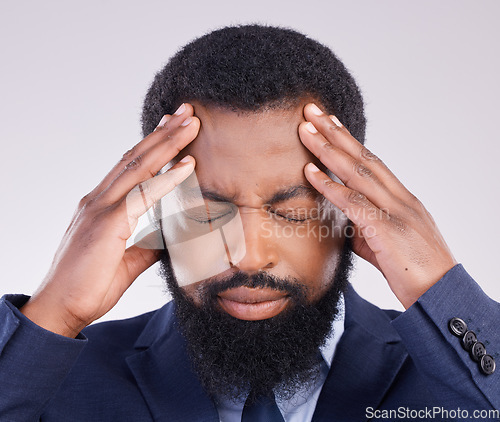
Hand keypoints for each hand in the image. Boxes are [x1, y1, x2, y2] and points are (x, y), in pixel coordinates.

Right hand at [20, 104, 199, 336]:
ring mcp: (100, 209)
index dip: (153, 145)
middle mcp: (99, 200)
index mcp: (102, 206)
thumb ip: (150, 242)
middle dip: (163, 132)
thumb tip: (171, 234)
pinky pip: (142, 195)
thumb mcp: (129, 259)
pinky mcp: (106, 224)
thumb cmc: (90, 285)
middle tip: (188, 112)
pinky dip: (166, 178)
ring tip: (191, 123)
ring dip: (167, 143)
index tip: (173, 127)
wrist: (61, 310)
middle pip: (136, 157)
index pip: (131, 166)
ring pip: (139, 166)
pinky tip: (187, 164)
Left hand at [299, 103, 456, 308]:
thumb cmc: (415, 273)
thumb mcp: (386, 244)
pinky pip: (354, 203)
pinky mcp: (388, 230)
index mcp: (402, 200)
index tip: (330, 121)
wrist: (441, 297)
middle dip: (335, 132)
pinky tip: (310, 173)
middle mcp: (400, 199)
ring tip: (305, 130)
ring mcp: (396, 212)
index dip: (349, 140)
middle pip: (363, 157)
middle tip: (311, 110)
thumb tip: (343, 222)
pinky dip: (330, 186)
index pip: (372, 162)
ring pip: (357, 173)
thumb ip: (364, 229)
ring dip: (328, 150)